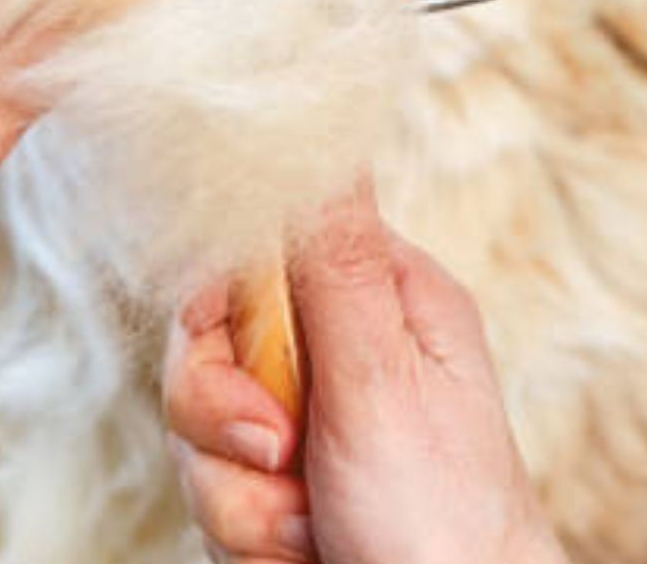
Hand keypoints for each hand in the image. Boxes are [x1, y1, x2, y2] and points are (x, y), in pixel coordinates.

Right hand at [163, 177, 566, 563]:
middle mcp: (343, 355)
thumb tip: (321, 127)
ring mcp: (310, 427)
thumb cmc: (446, 519)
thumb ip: (334, 264)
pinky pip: (214, 498)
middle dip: (224, 423)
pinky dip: (248, 540)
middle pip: (209, 347)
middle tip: (280, 458)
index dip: (221, 308)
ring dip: (241, 500)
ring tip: (309, 529)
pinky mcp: (282, 493)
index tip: (240, 359)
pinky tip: (304, 555)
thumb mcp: (382, 380)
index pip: (254, 251)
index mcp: (381, 300)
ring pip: (200, 434)